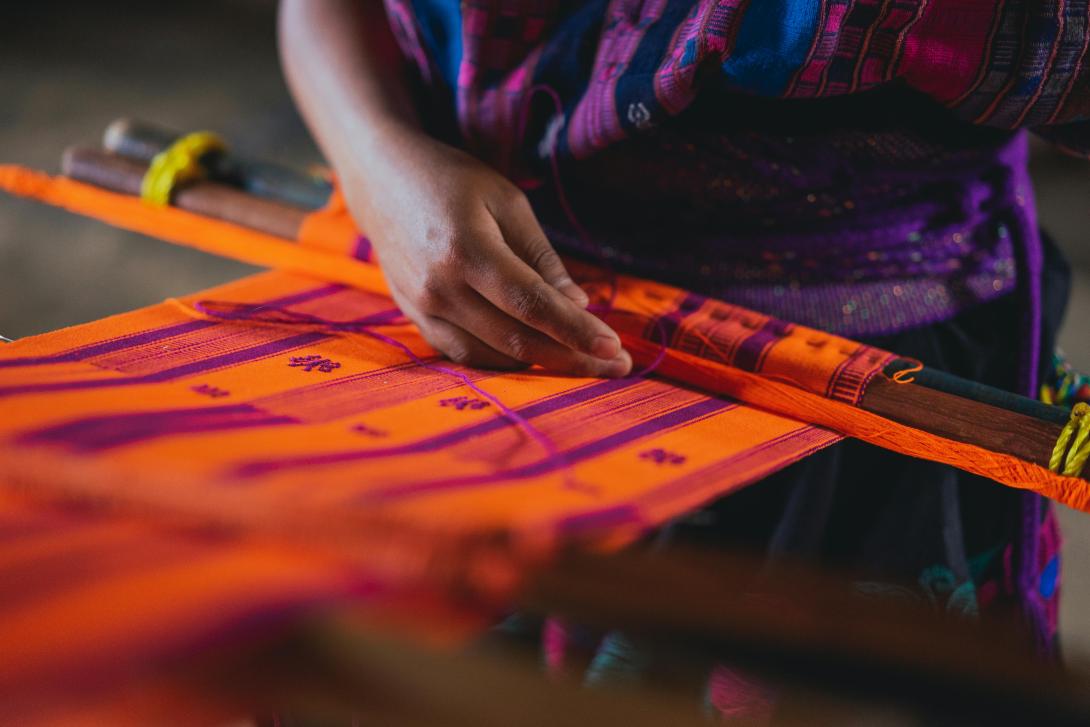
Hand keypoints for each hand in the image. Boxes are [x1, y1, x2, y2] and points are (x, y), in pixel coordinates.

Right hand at [342, 125, 631, 376]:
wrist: (380, 179)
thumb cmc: (451, 180)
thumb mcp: (507, 203)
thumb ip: (541, 258)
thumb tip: (577, 305)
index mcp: (466, 250)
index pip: (531, 305)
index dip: (575, 331)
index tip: (614, 349)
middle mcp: (439, 288)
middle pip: (516, 339)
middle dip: (572, 358)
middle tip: (616, 366)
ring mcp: (421, 308)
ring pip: (492, 355)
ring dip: (542, 365)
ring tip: (584, 362)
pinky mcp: (414, 318)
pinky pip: (465, 353)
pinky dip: (504, 360)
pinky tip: (538, 356)